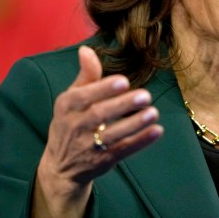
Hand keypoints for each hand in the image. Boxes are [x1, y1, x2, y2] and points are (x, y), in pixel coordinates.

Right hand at [35, 45, 163, 214]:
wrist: (61, 167)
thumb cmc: (71, 123)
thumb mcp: (71, 99)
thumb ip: (85, 76)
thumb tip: (86, 50)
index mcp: (66, 106)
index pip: (82, 96)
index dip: (103, 89)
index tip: (124, 81)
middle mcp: (74, 126)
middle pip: (99, 115)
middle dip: (123, 105)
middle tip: (145, 96)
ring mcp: (88, 146)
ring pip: (112, 135)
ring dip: (135, 124)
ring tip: (153, 112)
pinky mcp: (102, 161)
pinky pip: (123, 150)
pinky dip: (141, 142)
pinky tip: (157, 131)